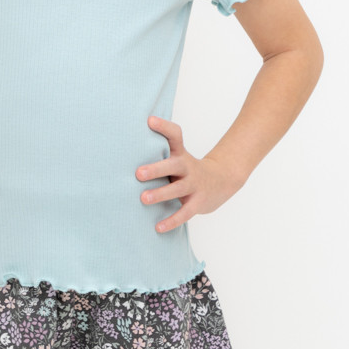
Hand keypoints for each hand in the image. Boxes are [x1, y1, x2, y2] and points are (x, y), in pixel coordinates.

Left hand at [136, 115, 239, 232]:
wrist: (223, 180)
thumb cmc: (188, 169)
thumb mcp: (178, 156)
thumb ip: (158, 150)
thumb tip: (125, 146)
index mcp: (181, 154)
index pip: (175, 135)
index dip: (163, 127)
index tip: (150, 120)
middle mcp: (187, 168)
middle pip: (174, 165)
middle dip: (156, 169)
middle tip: (138, 173)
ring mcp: (194, 185)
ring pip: (178, 190)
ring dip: (161, 194)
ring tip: (143, 199)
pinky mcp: (197, 202)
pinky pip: (184, 213)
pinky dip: (172, 221)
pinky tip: (158, 228)